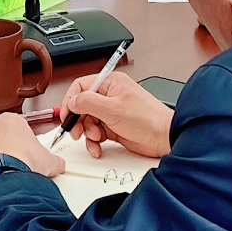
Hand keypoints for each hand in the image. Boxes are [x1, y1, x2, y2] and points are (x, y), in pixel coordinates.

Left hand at [0, 111, 64, 177]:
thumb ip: (53, 159)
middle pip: (3, 137)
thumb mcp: (48, 159)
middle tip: (22, 161)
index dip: (27, 141)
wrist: (6, 174)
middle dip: (12, 148)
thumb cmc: (24, 159)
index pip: (20, 126)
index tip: (31, 150)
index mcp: (11, 119)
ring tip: (10, 171)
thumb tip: (58, 164)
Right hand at [57, 72, 173, 158]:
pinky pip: (96, 133)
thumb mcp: (113, 109)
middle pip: (82, 106)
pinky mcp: (114, 127)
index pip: (81, 87)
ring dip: (88, 133)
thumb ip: (88, 103)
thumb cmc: (148, 119)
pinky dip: (95, 141)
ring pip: (88, 122)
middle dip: (78, 120)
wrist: (165, 138)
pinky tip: (98, 147)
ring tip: (96, 138)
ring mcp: (112, 112)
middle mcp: (110, 96)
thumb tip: (72, 101)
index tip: (66, 115)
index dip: (70, 101)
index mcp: (110, 83)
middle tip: (77, 132)